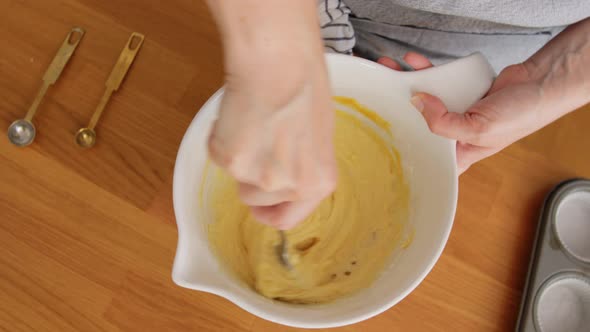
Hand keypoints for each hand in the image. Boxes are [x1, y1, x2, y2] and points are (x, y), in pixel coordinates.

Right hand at [208, 54, 336, 229]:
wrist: (280, 62)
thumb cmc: (305, 86)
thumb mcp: (318, 136)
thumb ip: (302, 166)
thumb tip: (283, 176)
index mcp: (318, 183)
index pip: (286, 220)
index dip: (270, 212)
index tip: (261, 206)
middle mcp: (288, 186)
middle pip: (255, 199)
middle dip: (252, 177)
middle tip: (260, 141)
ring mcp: (256, 176)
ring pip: (236, 177)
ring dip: (239, 157)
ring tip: (253, 123)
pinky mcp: (229, 160)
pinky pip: (219, 156)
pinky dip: (223, 137)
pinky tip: (240, 113)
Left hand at [378, 52, 547, 172]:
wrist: (541, 83)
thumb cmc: (521, 116)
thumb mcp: (478, 129)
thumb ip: (444, 122)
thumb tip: (417, 104)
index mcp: (459, 154)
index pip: (426, 158)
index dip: (405, 149)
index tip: (384, 137)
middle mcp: (454, 135)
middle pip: (420, 125)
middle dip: (400, 110)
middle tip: (380, 97)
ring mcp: (456, 111)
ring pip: (425, 100)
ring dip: (409, 85)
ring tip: (391, 73)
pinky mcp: (460, 92)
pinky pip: (438, 82)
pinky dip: (426, 72)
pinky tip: (414, 64)